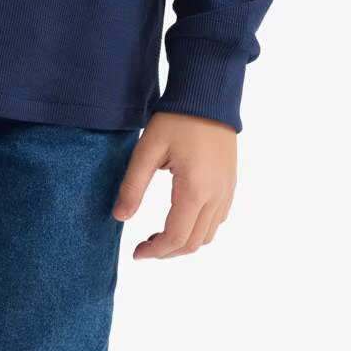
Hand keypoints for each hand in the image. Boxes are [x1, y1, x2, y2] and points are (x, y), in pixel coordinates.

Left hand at [112, 111, 236, 258]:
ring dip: (184, 243)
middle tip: (144, 247)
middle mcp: (216, 195)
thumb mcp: (147, 150)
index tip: (137, 253)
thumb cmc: (176, 120)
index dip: (155, 251)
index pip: (176, 236)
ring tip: (160, 236)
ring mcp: (227, 191)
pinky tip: (180, 218)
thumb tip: (119, 217)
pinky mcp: (230, 184)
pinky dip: (199, 230)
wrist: (208, 97)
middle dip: (167, 252)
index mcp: (194, 189)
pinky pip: (217, 220)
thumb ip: (132, 186)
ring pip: (208, 235)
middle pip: (194, 242)